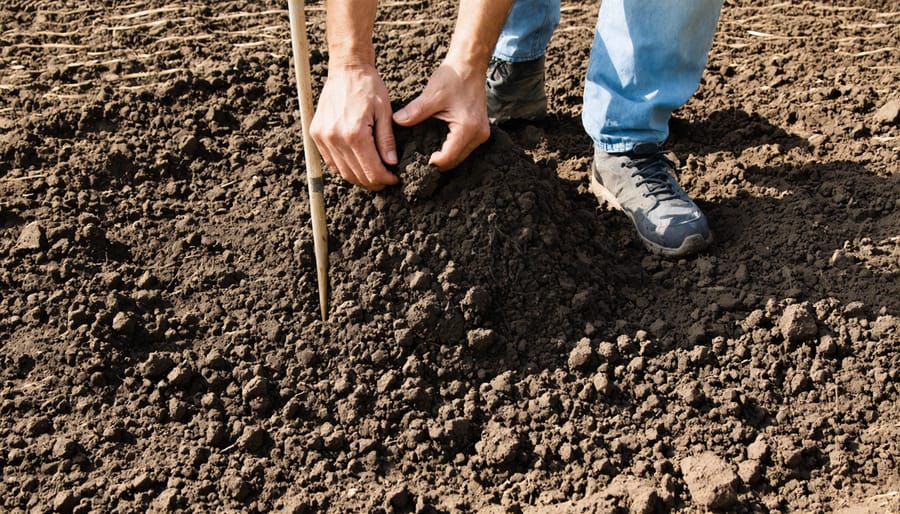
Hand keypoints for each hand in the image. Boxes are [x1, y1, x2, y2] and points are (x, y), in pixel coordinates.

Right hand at [309, 64, 398, 190]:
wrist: (347, 69)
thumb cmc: (369, 87)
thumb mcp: (385, 113)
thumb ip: (387, 141)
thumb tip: (391, 164)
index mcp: (355, 134)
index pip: (371, 170)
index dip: (385, 179)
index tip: (394, 179)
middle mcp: (335, 138)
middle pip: (356, 174)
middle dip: (373, 182)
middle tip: (386, 180)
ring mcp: (323, 137)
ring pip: (342, 172)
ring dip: (358, 178)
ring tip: (373, 175)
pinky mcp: (316, 134)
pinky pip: (330, 161)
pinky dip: (344, 168)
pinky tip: (357, 165)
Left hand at [393, 59, 490, 170]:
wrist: (469, 65)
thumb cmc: (453, 77)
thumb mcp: (432, 95)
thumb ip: (415, 111)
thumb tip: (396, 121)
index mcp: (468, 128)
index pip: (449, 158)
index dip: (432, 162)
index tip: (416, 158)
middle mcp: (478, 134)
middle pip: (455, 161)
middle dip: (438, 162)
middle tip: (418, 158)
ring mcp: (482, 133)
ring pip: (460, 157)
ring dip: (445, 157)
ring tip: (427, 152)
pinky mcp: (480, 130)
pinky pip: (464, 148)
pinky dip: (451, 149)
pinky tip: (438, 144)